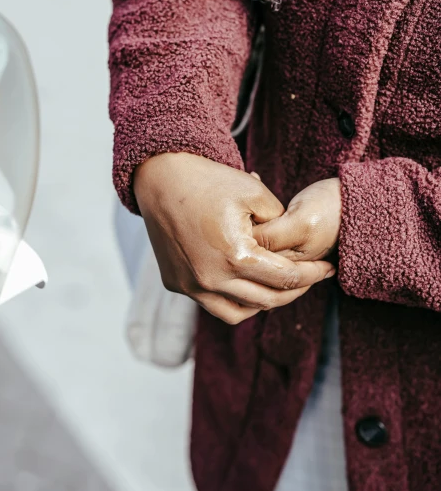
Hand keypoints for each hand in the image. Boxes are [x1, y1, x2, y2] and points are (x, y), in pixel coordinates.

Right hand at [134, 153, 335, 325]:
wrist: (160, 178)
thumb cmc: (210, 181)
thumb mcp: (256, 193)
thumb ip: (282, 224)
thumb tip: (292, 247)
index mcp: (236, 257)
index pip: (286, 278)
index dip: (313, 274)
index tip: (328, 268)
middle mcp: (211, 279)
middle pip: (266, 301)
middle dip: (295, 291)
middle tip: (311, 279)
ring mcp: (190, 285)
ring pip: (238, 312)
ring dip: (263, 303)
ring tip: (279, 287)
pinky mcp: (176, 283)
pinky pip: (212, 303)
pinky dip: (233, 299)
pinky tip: (246, 283)